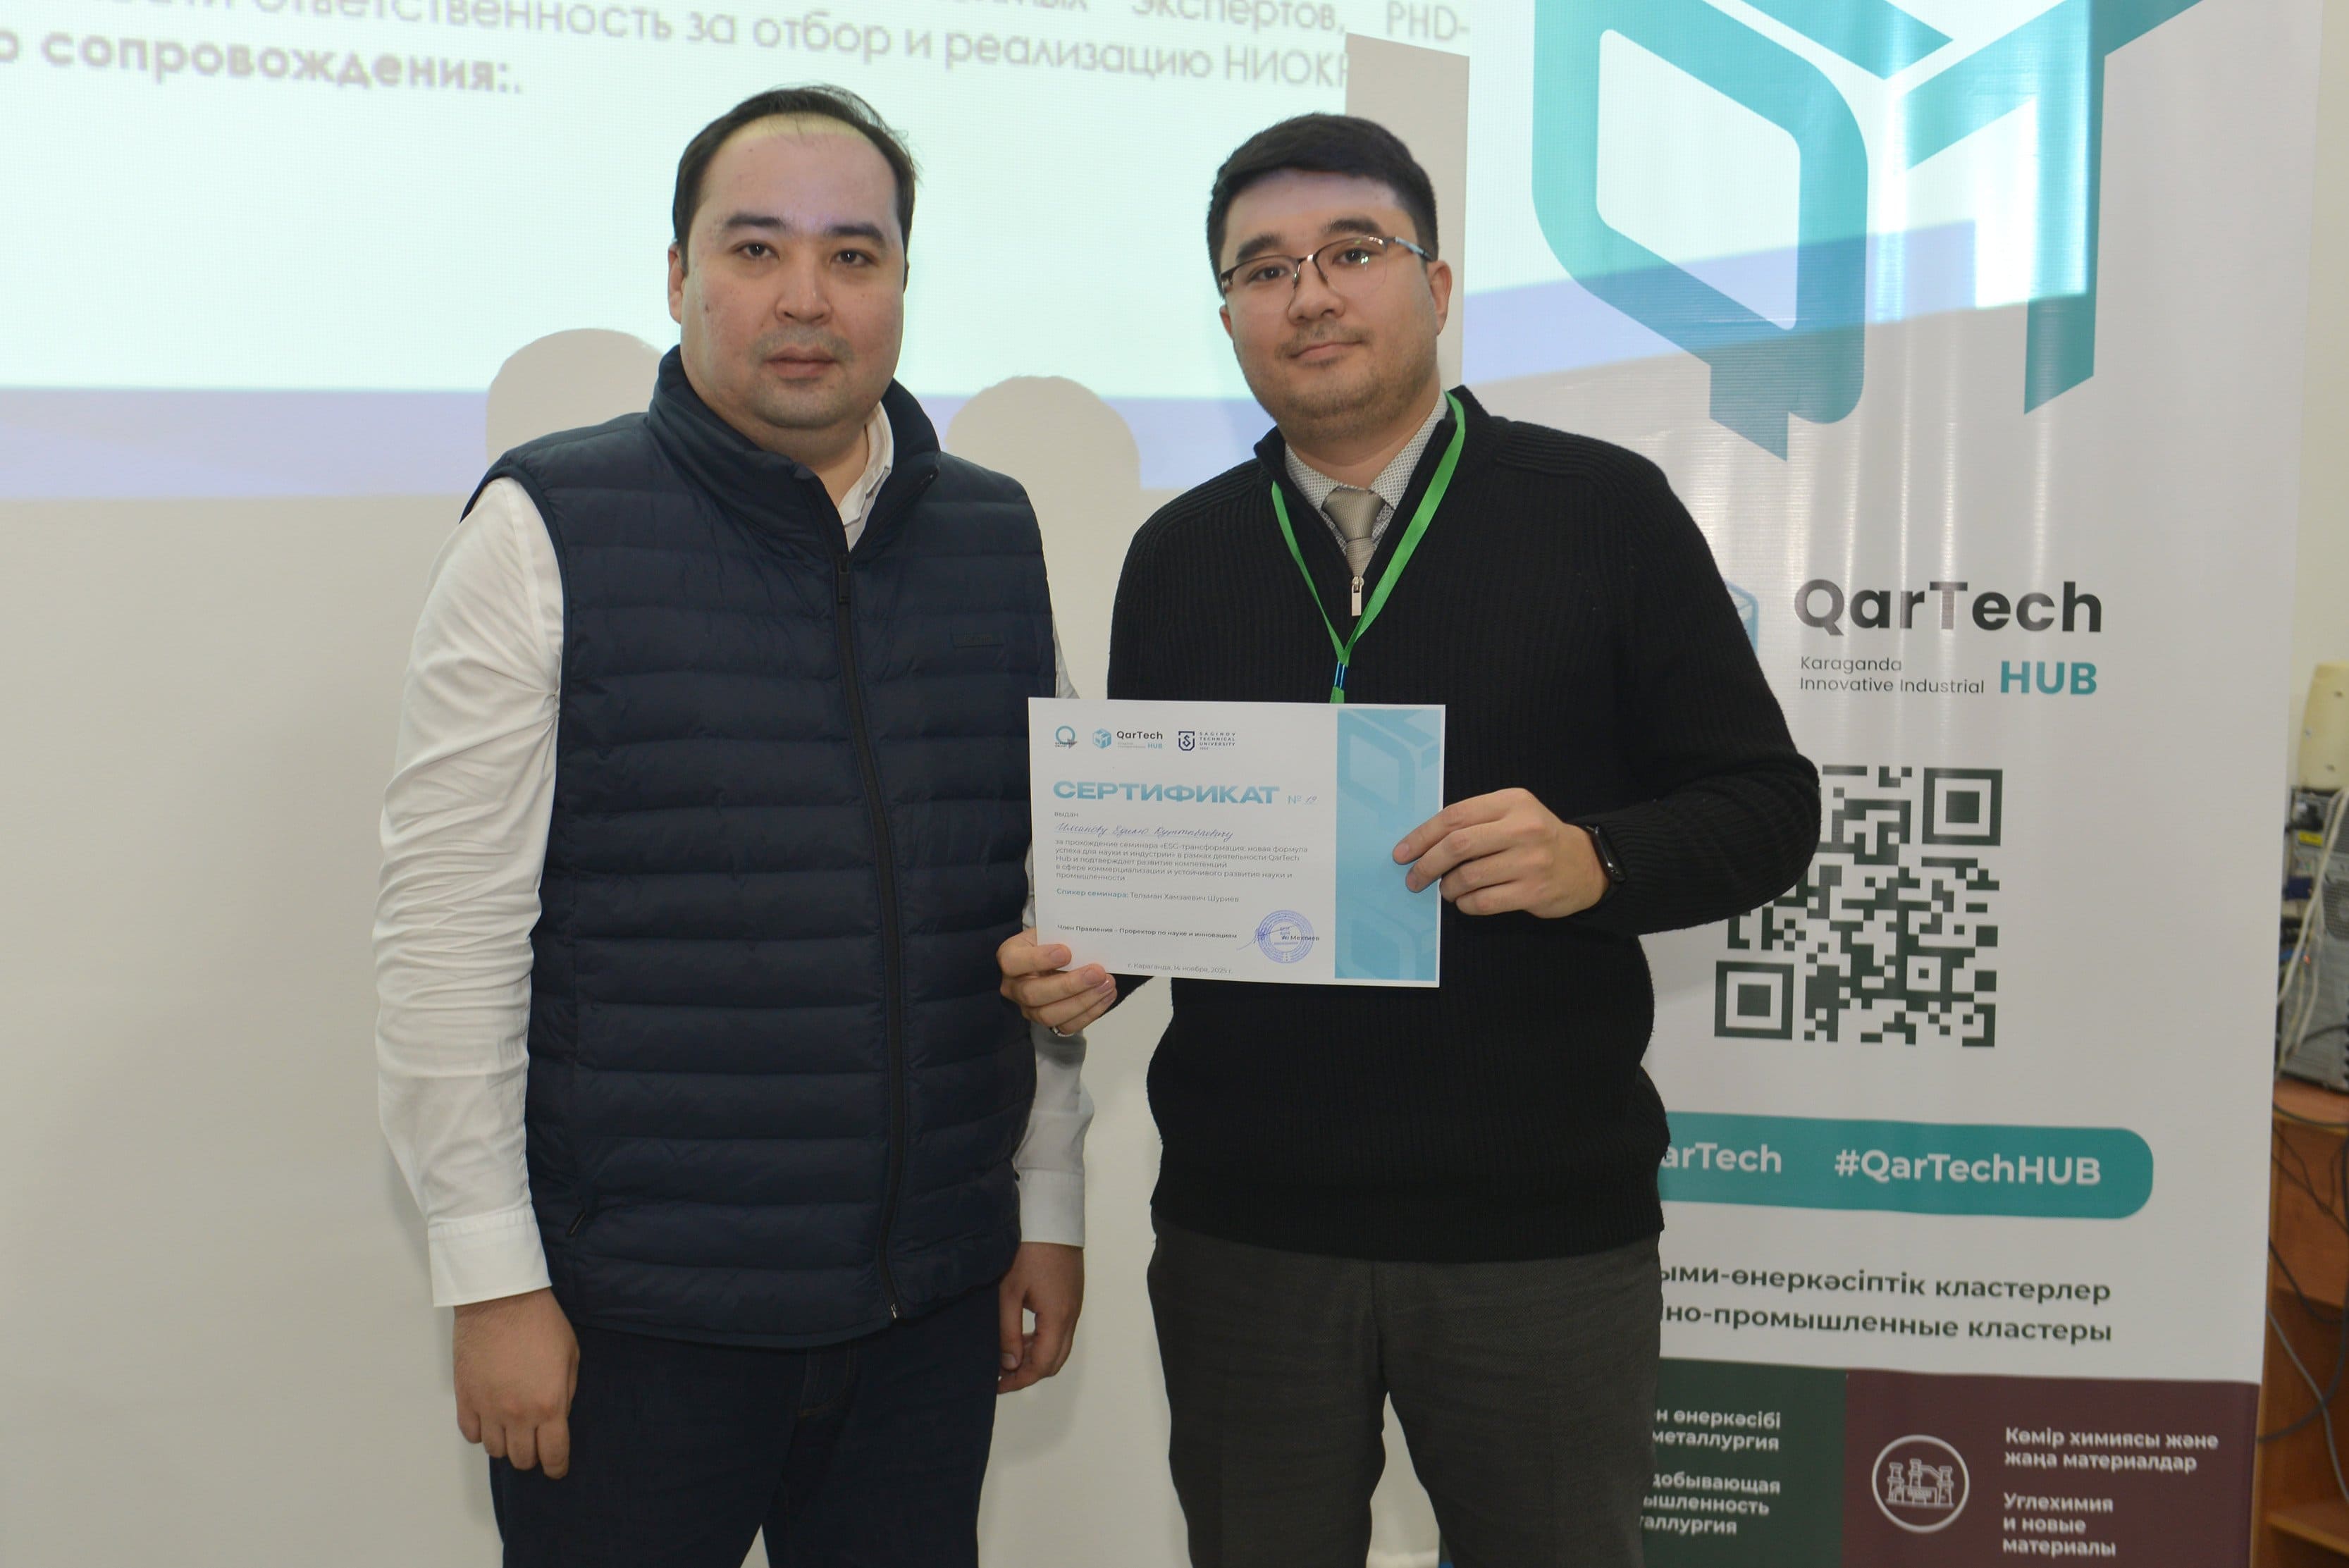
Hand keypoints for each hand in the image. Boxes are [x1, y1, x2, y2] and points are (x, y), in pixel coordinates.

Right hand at [453, 1287, 579, 1477]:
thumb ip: (566, 1393)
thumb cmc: (541, 1323)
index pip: (553, 1454)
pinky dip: (481, 1432)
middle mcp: (517, 1415)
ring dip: (506, 1445)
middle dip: (532, 1457)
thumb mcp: (571, 1356)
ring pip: (495, 1450)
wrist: (501, 1300)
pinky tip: (489, 1419)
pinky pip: (470, 1433)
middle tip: (535, 1445)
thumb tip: (558, 1417)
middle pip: (522, 1458)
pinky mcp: (465, 1399)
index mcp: (549, 1405)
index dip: (556, 1467)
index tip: (556, 1469)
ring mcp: (488, 1409)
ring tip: (512, 1430)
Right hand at [997, 928, 1115, 1035]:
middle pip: (1033, 994)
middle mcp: (1013, 987)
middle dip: (1069, 985)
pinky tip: (1107, 995)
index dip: (1038, 959)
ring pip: (1049, 1015)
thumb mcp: (1050, 929)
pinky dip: (1091, 1012)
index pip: (1013, 962)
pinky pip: (1067, 1025)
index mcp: (1009, 957)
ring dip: (1083, 1001)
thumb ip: (1062, 934)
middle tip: (1097, 972)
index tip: (1066, 952)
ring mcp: (1029, 1008)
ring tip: (1107, 984)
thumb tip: (1089, 939)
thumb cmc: (1051, 940)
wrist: (1054, 956)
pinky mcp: (1048, 1022)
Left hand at [997, 1241, 1083, 1394]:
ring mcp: (1075, 1305)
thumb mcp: (1009, 1293)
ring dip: (1036, 1355)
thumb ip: (1008, 1332)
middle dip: (1029, 1372)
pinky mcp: (1072, 1295)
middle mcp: (1072, 1315)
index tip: (997, 1384)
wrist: (1051, 1217)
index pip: (1043, 1365)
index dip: (1020, 1380)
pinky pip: (1061, 1329)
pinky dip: (1044, 1340)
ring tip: (1008, 1355)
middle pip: (1055, 1360)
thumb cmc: (1027, 1252)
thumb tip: (1008, 1364)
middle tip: (1002, 1374)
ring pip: (1059, 1345)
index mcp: (1057, 1317)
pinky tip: (1023, 1334)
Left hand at [1393, 787, 1608, 919]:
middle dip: (1427, 865)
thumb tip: (1423, 844)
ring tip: (1446, 890)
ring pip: (1468, 876)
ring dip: (1447, 887)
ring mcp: (1530, 861)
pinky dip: (1465, 904)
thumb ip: (1475, 821)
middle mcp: (1522, 828)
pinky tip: (1465, 901)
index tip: (1402, 852)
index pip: (1454, 816)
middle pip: (1457, 846)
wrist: (1585, 863)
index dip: (1422, 835)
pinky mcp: (1534, 891)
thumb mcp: (1512, 813)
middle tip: (1414, 878)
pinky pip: (1483, 901)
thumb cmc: (1536, 837)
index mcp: (1511, 802)